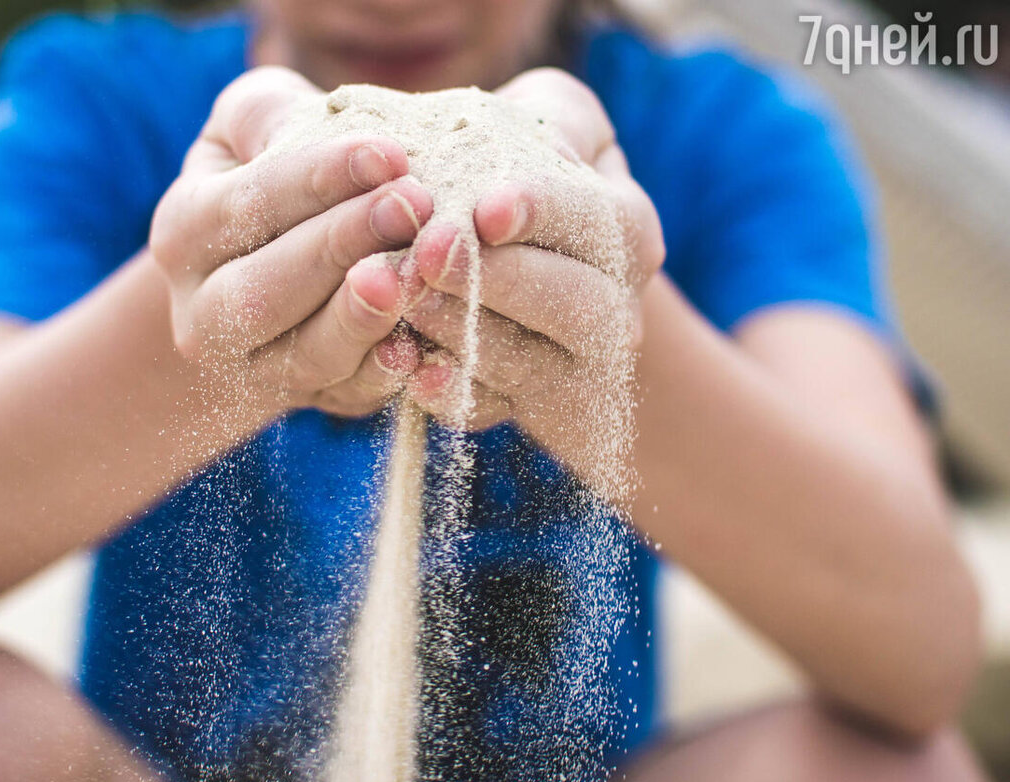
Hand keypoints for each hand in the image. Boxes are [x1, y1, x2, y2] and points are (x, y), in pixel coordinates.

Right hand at [149, 66, 433, 419]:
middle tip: (412, 205)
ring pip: (302, 355)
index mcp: (184, 232)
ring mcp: (253, 369)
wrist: (285, 255)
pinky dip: (385, 376)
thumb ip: (269, 115)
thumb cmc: (279, 168)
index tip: (389, 154)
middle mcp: (202, 312)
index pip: (247, 207)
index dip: (319, 180)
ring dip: (365, 316)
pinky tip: (423, 349)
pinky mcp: (309, 400)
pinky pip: (346, 398)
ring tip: (419, 271)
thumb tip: (313, 135)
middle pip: (260, 292)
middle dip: (340, 246)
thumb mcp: (258, 124)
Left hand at [401, 68, 664, 431]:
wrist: (524, 255)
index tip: (487, 209)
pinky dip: (448, 394)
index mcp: (625, 226)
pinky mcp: (523, 403)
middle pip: (573, 304)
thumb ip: (555, 120)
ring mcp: (572, 364)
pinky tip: (409, 370)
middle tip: (430, 253)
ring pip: (527, 363)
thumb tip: (538, 144)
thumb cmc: (526, 167)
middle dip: (499, 280)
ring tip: (409, 302)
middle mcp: (613, 305)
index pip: (591, 218)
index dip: (540, 212)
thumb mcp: (553, 121)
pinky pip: (489, 409)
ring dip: (464, 336)